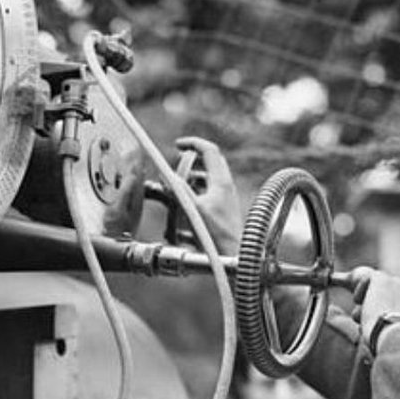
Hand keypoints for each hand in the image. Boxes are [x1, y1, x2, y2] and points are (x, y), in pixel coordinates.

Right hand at [175, 136, 241, 253]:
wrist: (233, 255)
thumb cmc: (217, 235)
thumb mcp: (193, 210)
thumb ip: (179, 191)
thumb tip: (166, 176)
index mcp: (221, 181)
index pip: (209, 150)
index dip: (193, 143)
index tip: (177, 145)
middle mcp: (225, 186)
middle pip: (211, 161)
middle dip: (192, 159)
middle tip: (177, 162)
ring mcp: (225, 198)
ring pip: (208, 178)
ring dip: (192, 177)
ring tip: (178, 185)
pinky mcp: (223, 210)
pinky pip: (207, 194)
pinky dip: (195, 194)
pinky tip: (183, 211)